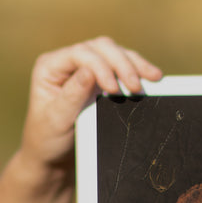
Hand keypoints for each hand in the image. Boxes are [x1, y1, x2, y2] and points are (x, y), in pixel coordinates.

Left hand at [19, 37, 161, 171]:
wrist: (54, 154)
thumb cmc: (49, 138)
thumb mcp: (57, 120)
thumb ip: (72, 95)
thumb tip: (89, 71)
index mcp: (50, 66)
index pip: (79, 54)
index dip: (100, 66)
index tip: (114, 89)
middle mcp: (67, 61)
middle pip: (100, 48)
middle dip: (122, 63)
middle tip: (136, 87)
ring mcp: (84, 66)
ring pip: (114, 52)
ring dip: (134, 63)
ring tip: (152, 77)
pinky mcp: (100, 75)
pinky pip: (121, 64)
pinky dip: (136, 69)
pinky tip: (150, 77)